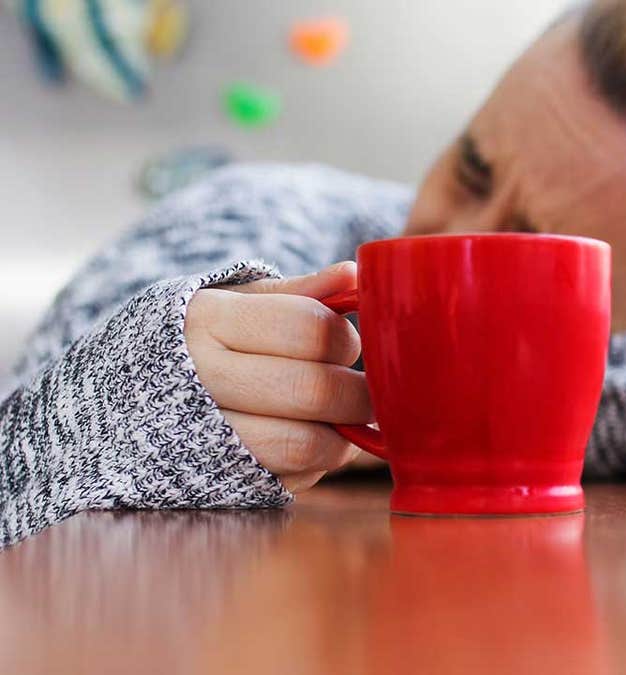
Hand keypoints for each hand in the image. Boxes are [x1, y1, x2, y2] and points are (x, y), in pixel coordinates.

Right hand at [185, 263, 369, 491]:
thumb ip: (298, 293)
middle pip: (314, 389)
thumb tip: (352, 274)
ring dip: (343, 436)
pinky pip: (292, 476)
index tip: (347, 345)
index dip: (346, 339)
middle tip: (366, 391)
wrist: (127, 397)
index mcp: (207, 320)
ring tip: (342, 418)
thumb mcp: (238, 302)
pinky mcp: (218, 480)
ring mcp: (204, 436)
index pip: (310, 328)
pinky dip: (316, 462)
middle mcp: (199, 379)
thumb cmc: (205, 339)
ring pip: (305, 443)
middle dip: (358, 394)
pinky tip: (309, 439)